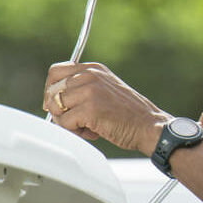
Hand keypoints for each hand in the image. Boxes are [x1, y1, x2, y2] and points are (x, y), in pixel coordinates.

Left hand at [43, 61, 169, 154]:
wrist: (150, 127)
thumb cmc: (130, 115)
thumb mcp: (106, 90)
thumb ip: (83, 88)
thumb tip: (52, 100)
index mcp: (94, 69)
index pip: (56, 72)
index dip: (51, 90)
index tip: (57, 105)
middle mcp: (90, 75)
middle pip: (52, 91)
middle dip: (58, 110)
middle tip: (75, 121)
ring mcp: (89, 91)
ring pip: (55, 107)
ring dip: (67, 122)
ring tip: (87, 127)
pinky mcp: (89, 109)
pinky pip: (64, 122)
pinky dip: (76, 132)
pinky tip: (93, 132)